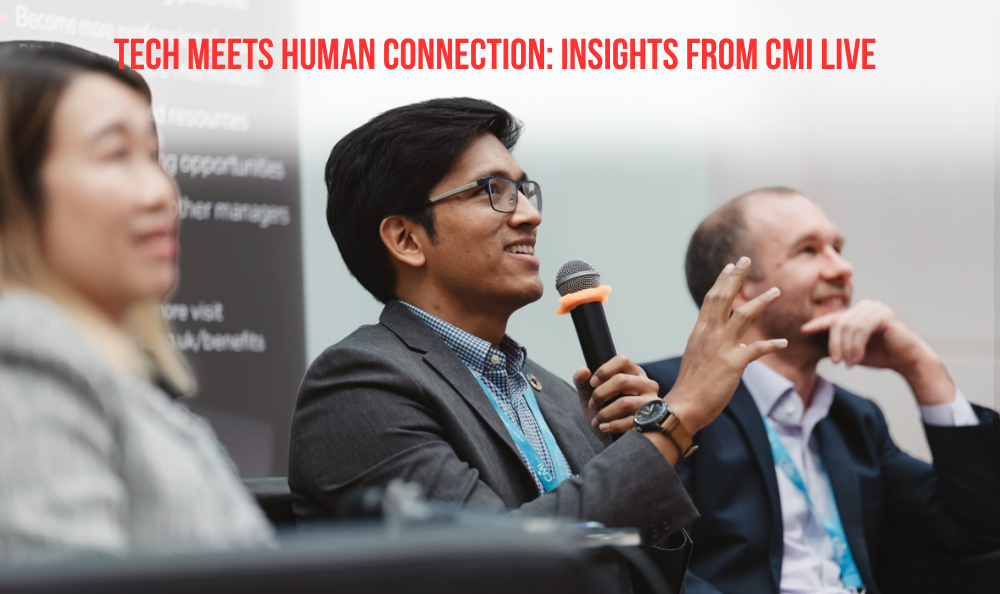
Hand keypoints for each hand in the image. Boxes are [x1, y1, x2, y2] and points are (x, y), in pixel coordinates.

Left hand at [573, 356, 660, 435]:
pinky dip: (612, 425)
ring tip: (597, 420)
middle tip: (592, 405)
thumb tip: (583, 371)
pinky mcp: (652, 421)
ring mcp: (651, 403)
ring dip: (605, 413)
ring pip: (625, 403)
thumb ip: (583, 382)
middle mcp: (647, 385)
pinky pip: (630, 421)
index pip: (622, 360)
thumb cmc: (606, 413)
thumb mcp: (591, 397)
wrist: (618, 441)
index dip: (604, 370)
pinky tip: (604, 427)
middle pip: (621, 381)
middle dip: (600, 394)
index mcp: (634, 373)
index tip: (592, 383)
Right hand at [668, 257, 787, 434]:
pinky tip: (783, 342)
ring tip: (776, 291)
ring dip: (761, 301)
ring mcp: (721, 347)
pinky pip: (757, 348)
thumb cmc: (691, 386)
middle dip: (736, 278)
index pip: (711, 300)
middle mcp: (709, 334)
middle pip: (724, 298)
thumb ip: (710, 345)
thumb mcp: (697, 358)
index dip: (722, 282)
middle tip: (746, 260)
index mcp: (700, 332)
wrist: (684, 406)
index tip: (730, 267)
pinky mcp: (733, 363)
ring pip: (743, 315)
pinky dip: (771, 344)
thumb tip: (726, 342)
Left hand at [800, 299, 954, 404]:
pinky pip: (860, 330)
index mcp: (858, 312)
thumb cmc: (881, 356)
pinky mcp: (883, 315)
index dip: (818, 324)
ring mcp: (875, 309)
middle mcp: (865, 306)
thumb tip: (817, 342)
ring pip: (848, 327)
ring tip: (848, 364)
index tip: (804, 330)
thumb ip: (840, 343)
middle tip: (836, 362)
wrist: (909, 361)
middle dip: (834, 344)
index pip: (834, 317)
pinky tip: (856, 360)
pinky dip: (855, 347)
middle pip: (838, 322)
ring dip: (845, 348)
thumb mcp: (854, 349)